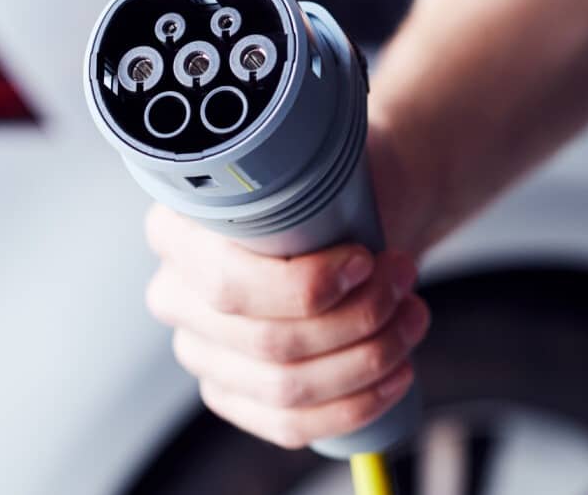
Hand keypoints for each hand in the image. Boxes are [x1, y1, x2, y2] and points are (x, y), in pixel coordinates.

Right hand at [142, 125, 430, 447]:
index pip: (228, 284)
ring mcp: (202, 352)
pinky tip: (397, 374)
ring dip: (366, 359)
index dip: (305, 286)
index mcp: (178, 232)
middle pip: (266, 342)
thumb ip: (309, 166)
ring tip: (412, 317)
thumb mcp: (325, 162)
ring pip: (284, 389)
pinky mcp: (234, 393)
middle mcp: (175, 295)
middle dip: (356, 317)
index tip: (366, 259)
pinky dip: (353, 406)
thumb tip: (318, 175)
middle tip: (403, 280)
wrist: (360, 212)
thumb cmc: (337, 189)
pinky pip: (288, 426)